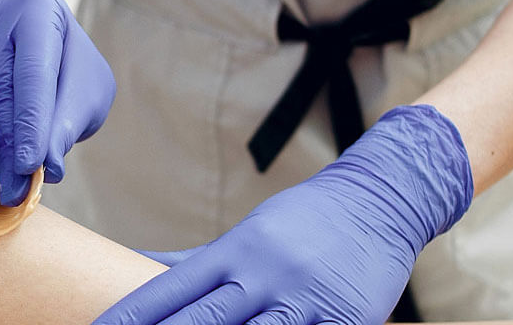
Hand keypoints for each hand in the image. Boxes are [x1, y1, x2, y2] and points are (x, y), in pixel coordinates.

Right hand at [0, 0, 114, 205]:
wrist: (40, 36)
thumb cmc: (69, 64)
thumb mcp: (88, 88)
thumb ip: (70, 120)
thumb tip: (51, 166)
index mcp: (40, 11)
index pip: (35, 73)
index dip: (32, 122)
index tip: (31, 166)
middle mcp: (1, 15)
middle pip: (0, 83)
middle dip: (6, 140)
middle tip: (9, 186)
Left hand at [93, 105, 474, 323]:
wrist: (382, 200)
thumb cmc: (303, 222)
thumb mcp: (246, 233)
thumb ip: (193, 262)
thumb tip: (133, 265)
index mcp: (233, 253)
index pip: (168, 291)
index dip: (129, 317)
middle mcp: (262, 275)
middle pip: (201, 323)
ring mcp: (303, 301)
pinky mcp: (343, 321)